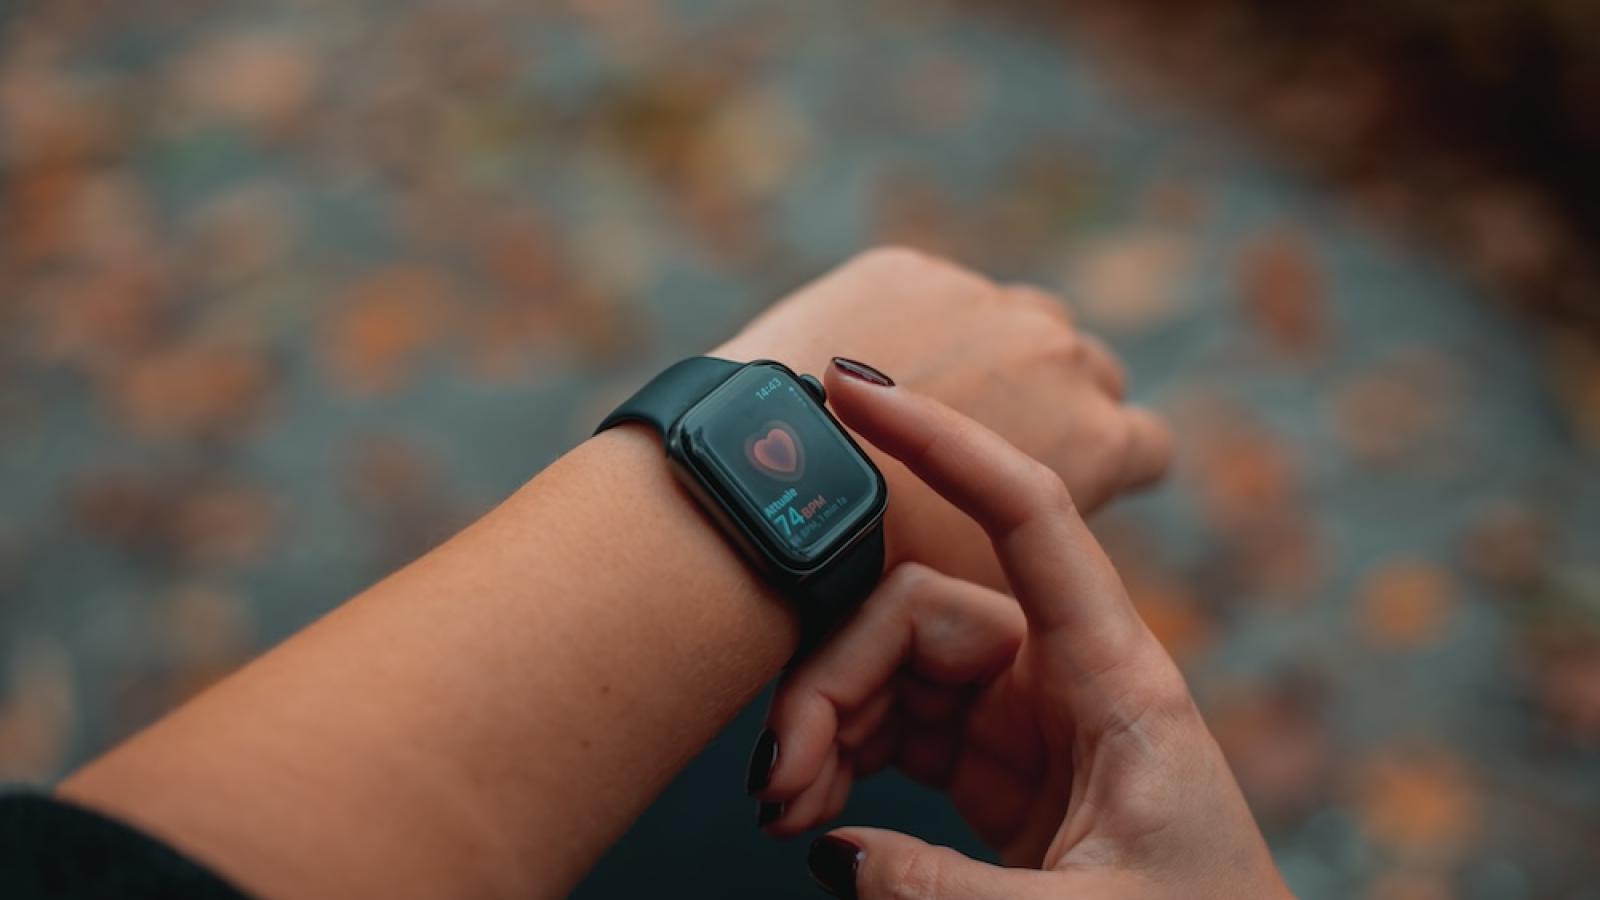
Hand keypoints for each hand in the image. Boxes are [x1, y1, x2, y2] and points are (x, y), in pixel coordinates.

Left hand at [715, 247, 1171, 586]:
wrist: (772, 495)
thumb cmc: (881, 571)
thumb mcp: (993, 585)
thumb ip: (1039, 546)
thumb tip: (1037, 553)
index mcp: (1101, 439)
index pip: (1147, 444)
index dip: (1111, 462)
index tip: (1075, 475)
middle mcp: (1060, 357)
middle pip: (1087, 369)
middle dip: (1053, 398)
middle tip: (989, 439)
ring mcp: (984, 302)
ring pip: (1011, 318)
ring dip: (988, 350)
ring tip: (924, 403)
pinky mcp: (907, 270)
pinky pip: (925, 294)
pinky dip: (907, 325)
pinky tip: (856, 375)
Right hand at [750, 363, 1289, 898]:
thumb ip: (940, 888)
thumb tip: (824, 847)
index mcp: (1117, 679)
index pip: (1027, 515)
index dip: (941, 439)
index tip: (851, 389)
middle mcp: (1067, 675)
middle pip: (917, 612)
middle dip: (831, 679)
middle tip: (777, 781)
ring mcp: (1026, 718)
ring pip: (895, 666)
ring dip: (827, 724)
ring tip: (784, 812)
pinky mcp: (997, 766)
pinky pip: (898, 726)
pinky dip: (845, 758)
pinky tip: (813, 813)